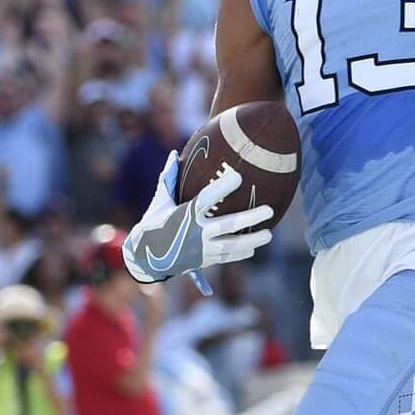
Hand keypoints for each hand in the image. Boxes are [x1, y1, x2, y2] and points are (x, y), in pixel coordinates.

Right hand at [123, 153, 272, 288]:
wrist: (145, 257)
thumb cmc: (154, 223)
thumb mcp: (160, 200)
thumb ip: (169, 178)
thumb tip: (173, 153)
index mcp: (184, 215)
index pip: (206, 199)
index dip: (222, 187)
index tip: (239, 177)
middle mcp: (195, 233)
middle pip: (228, 225)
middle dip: (250, 218)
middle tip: (269, 210)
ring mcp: (201, 249)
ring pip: (232, 246)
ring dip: (252, 241)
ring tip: (269, 234)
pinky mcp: (204, 260)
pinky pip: (227, 257)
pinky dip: (240, 253)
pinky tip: (253, 248)